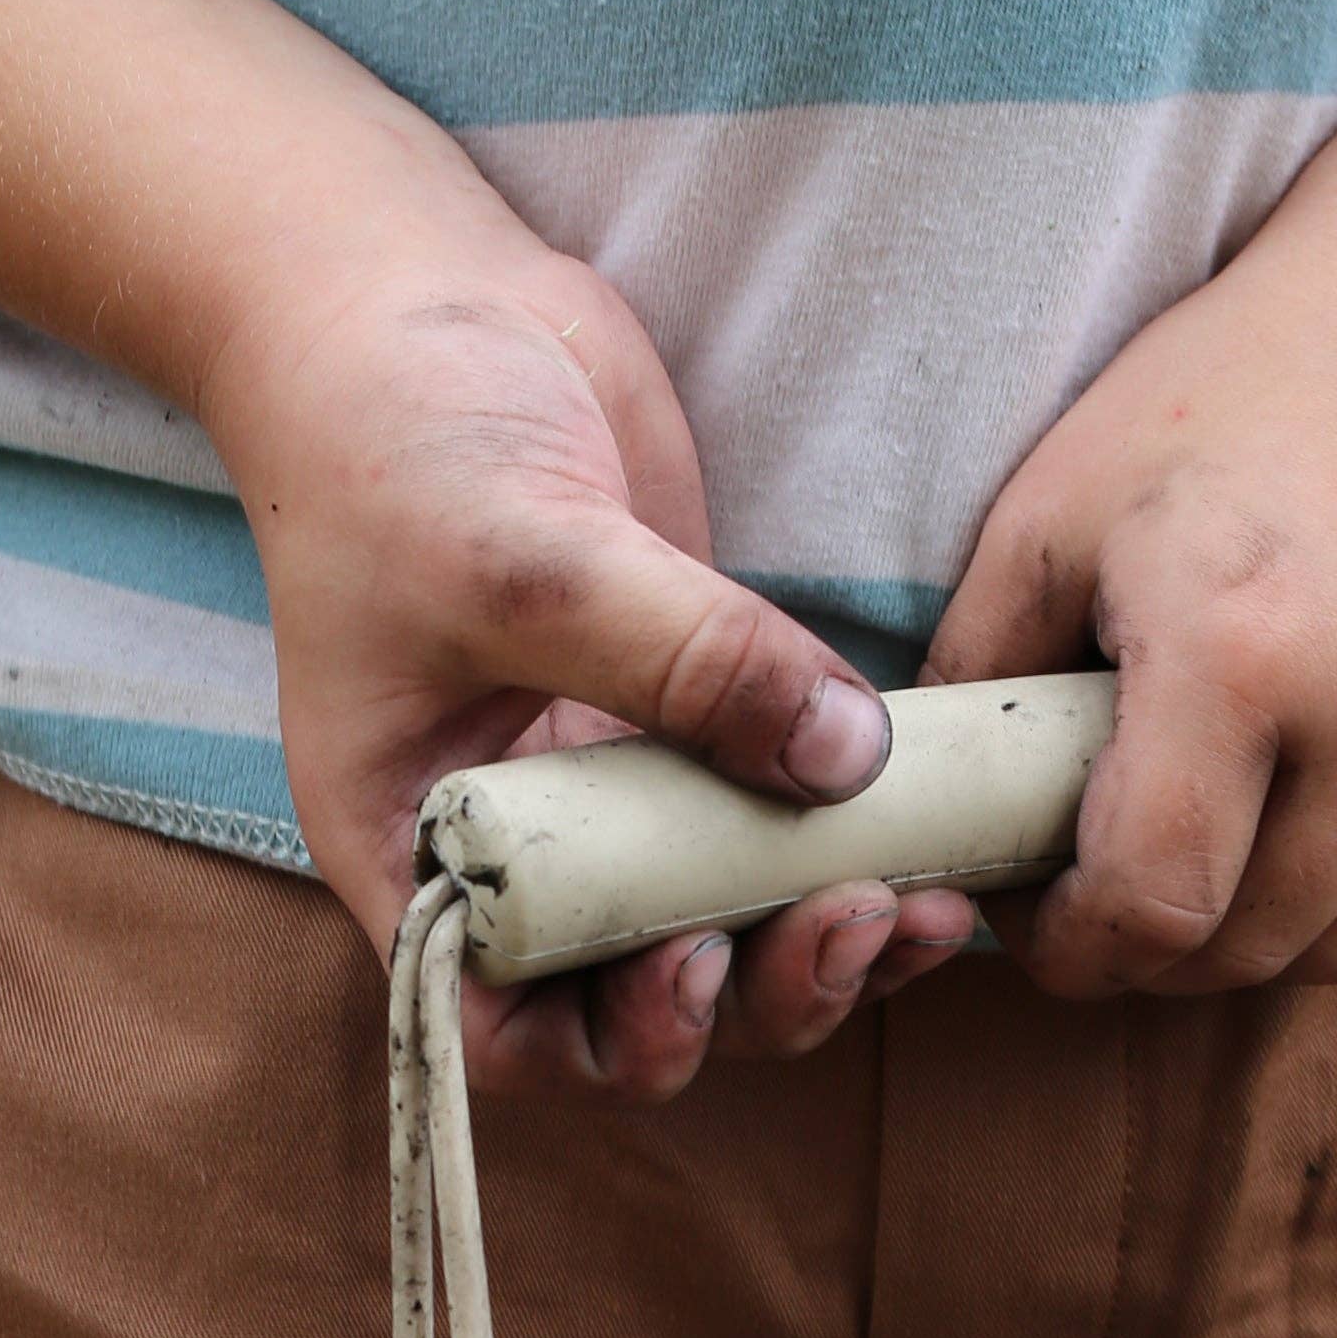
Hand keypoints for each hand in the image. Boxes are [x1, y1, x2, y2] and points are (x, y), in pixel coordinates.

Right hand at [199, 243, 977, 1095]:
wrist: (412, 298)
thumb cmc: (393, 442)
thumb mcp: (527, 562)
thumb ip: (683, 664)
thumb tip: (847, 762)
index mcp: (420, 849)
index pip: (507, 1029)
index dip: (612, 1040)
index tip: (697, 961)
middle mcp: (521, 840)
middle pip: (648, 991)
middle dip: (762, 988)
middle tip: (861, 916)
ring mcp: (613, 776)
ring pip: (733, 917)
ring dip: (832, 936)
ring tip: (931, 903)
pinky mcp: (698, 702)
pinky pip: (785, 808)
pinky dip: (861, 838)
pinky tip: (943, 822)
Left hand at [924, 220, 1336, 998]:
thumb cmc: (1236, 393)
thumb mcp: (1058, 506)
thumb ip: (983, 677)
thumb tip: (939, 818)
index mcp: (1240, 652)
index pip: (1151, 906)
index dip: (1077, 948)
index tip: (1047, 922)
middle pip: (1249, 945)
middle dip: (1157, 950)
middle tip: (1113, 894)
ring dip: (1266, 945)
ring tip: (1215, 873)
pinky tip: (1319, 859)